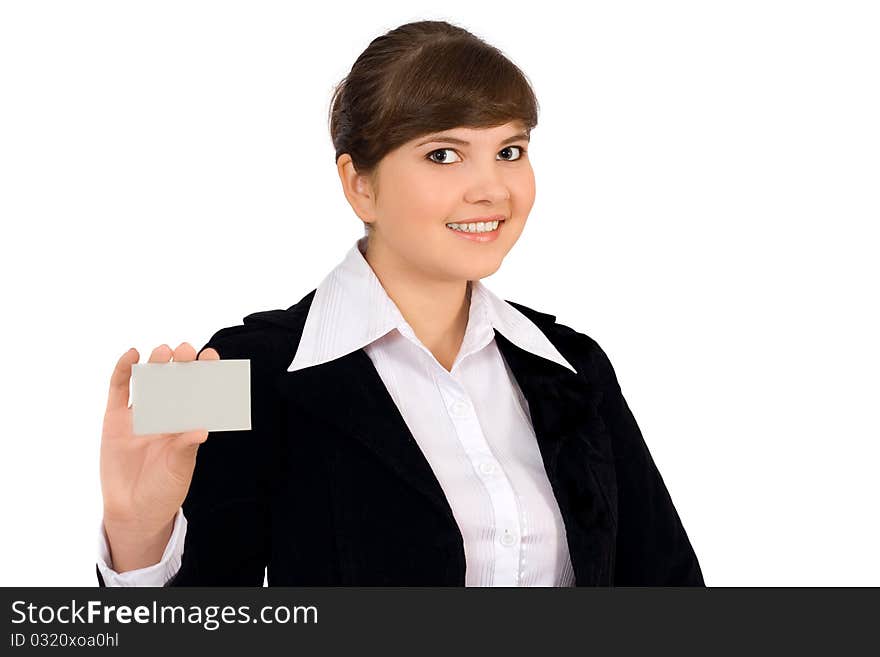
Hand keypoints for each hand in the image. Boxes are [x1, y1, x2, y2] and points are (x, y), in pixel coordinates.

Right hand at [99, 342, 218, 570]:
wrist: (133, 511)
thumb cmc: (164, 489)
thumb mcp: (179, 470)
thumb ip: (185, 448)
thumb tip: (202, 430)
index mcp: (187, 422)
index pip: (199, 391)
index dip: (205, 373)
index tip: (212, 356)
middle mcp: (166, 414)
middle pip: (174, 381)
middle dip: (182, 364)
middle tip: (187, 350)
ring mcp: (140, 415)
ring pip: (149, 381)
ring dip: (156, 364)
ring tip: (164, 352)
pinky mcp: (116, 419)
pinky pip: (120, 390)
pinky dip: (124, 371)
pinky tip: (132, 355)